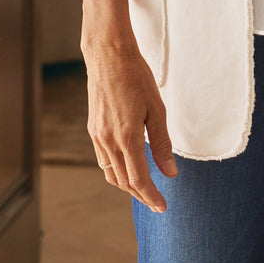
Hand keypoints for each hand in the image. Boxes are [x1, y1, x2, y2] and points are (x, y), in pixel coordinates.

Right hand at [79, 0, 176, 211]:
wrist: (108, 55)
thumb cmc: (136, 77)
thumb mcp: (157, 109)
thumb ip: (162, 144)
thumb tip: (170, 173)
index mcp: (126, 138)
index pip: (139, 180)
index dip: (151, 197)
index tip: (163, 207)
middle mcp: (107, 141)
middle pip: (123, 181)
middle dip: (141, 195)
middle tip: (157, 202)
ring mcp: (97, 135)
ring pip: (111, 173)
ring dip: (127, 185)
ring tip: (145, 188)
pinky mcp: (93, 128)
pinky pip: (103, 159)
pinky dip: (117, 169)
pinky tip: (128, 165)